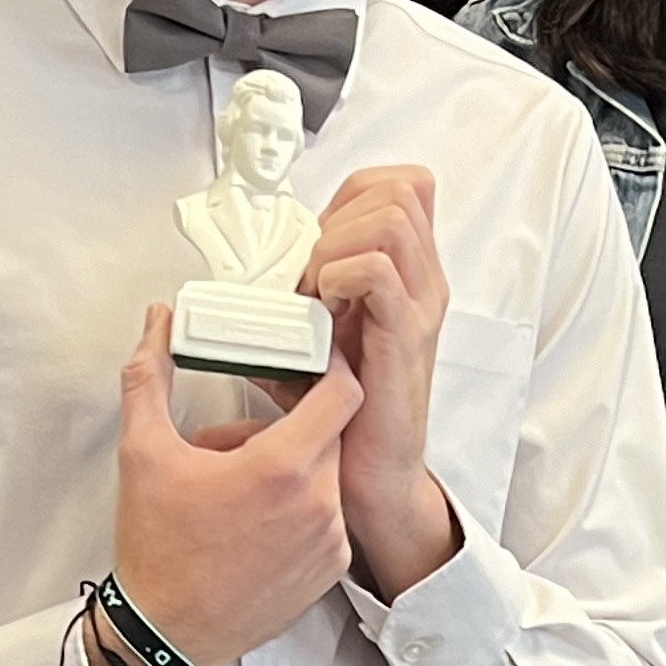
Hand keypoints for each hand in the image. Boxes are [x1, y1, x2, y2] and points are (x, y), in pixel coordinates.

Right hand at [108, 305, 359, 665]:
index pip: (344, 391)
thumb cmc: (158, 551)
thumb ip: (150, 377)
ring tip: (243, 481)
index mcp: (282, 468)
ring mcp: (329, 541)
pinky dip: (301, 506)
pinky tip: (256, 517)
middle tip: (253, 428)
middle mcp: (318, 504)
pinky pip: (329, 517)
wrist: (168, 635)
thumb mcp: (143, 453)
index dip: (331, 365)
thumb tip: (156, 326)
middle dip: (296, 421)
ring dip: (295, 466)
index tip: (309, 360)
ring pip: (329, 475)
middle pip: (332, 432)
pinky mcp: (329, 571)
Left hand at [299, 163, 456, 598]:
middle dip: (340, 215)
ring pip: (391, 216)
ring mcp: (419, 307)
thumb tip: (243, 289)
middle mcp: (422, 283)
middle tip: (313, 273)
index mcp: (408, 276)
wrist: (375, 479)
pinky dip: (337, 274)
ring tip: (317, 292)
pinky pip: (376, 269)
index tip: (318, 243)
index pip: (400, 185)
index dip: (351, 195)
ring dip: (336, 244)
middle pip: (401, 187)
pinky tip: (323, 310)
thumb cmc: (349, 417)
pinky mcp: (405, 337)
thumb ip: (298, 306)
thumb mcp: (319, 343)